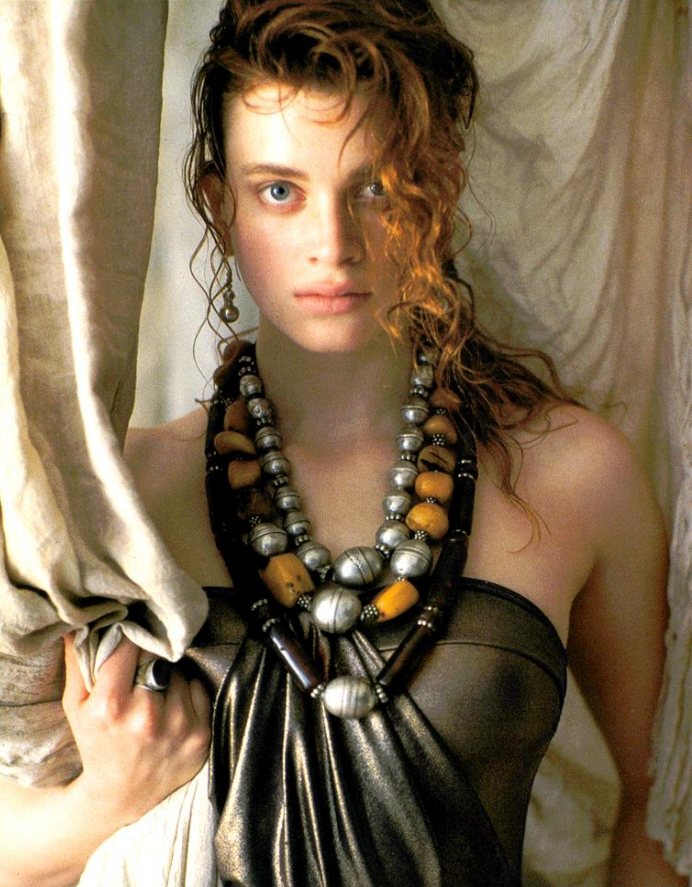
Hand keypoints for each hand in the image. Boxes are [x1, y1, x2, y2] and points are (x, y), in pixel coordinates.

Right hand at [62, 633, 210, 828]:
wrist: (122, 795)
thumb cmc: (97, 743)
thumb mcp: (77, 706)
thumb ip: (79, 662)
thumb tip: (80, 622)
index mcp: (111, 706)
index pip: (128, 645)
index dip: (128, 637)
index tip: (128, 637)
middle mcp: (146, 716)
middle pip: (156, 655)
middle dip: (148, 656)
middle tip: (141, 668)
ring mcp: (177, 726)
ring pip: (178, 671)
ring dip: (168, 676)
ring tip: (154, 695)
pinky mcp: (200, 734)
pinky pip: (197, 688)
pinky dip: (186, 692)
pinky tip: (171, 709)